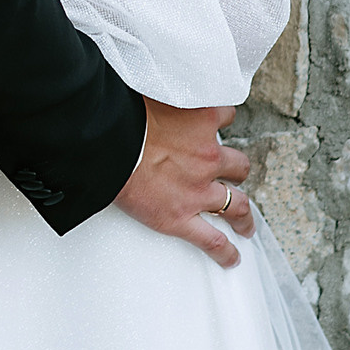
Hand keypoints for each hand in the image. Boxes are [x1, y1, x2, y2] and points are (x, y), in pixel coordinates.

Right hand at [115, 99, 251, 268]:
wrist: (105, 142)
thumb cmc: (119, 115)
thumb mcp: (151, 91)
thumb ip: (163, 96)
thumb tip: (153, 91)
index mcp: (201, 119)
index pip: (226, 116)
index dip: (221, 121)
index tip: (217, 124)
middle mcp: (207, 155)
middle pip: (237, 165)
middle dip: (236, 171)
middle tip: (233, 177)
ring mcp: (198, 189)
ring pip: (236, 204)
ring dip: (242, 214)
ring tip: (244, 223)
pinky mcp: (181, 217)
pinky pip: (212, 240)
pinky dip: (225, 251)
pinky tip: (231, 257)